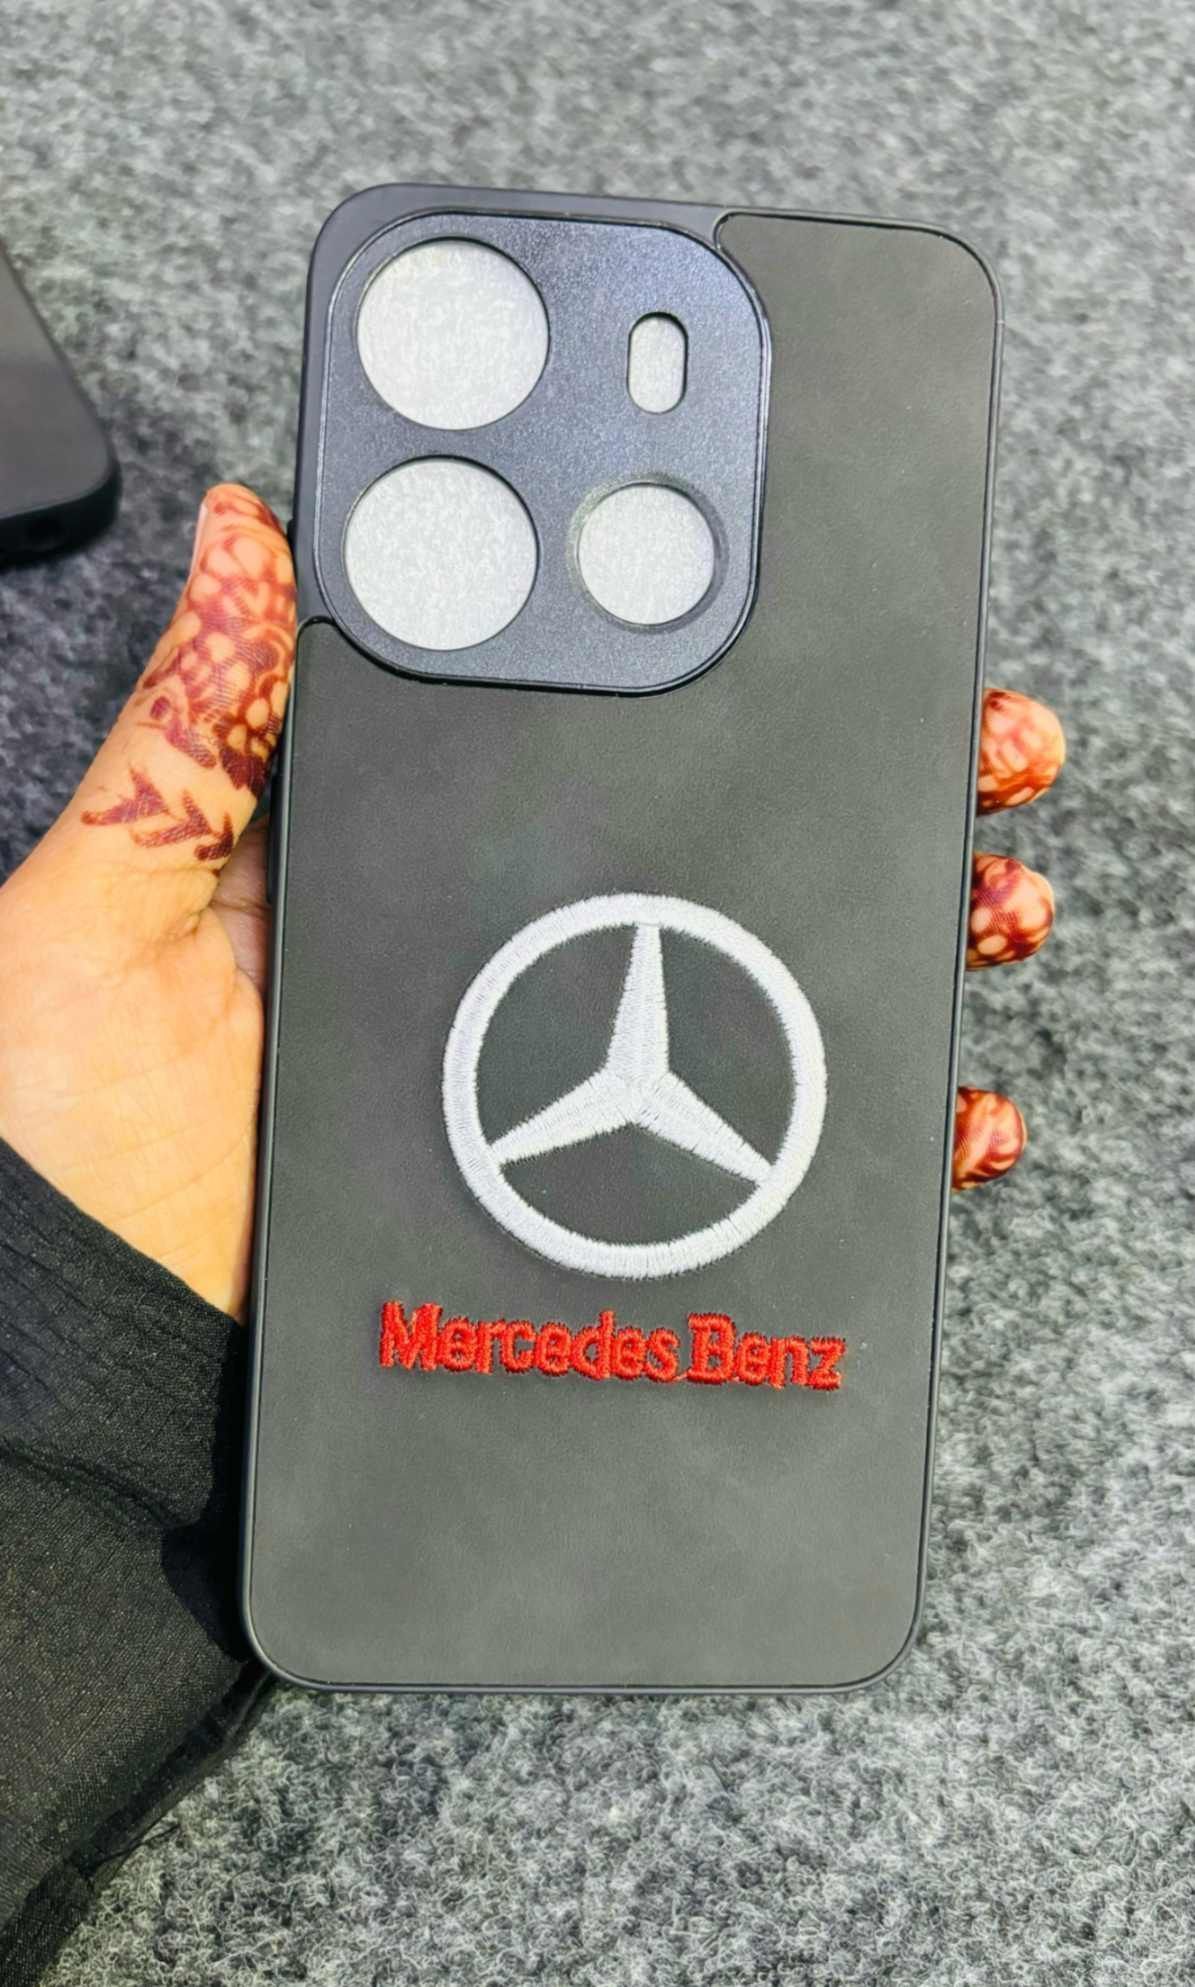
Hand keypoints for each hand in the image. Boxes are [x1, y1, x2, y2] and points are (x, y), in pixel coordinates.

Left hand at [0, 487, 1063, 1320]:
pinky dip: (869, 1140)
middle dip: (869, 792)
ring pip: (769, 995)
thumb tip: (243, 537)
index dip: (709, 668)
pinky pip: (761, 1169)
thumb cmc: (71, 1136)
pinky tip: (940, 1106)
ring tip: (984, 904)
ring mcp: (561, 1085)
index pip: (589, 736)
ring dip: (903, 939)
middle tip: (976, 750)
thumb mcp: (105, 904)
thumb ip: (192, 737)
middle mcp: (508, 961)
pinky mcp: (589, 1203)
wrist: (96, 1359)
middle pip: (720, 852)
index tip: (818, 605)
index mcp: (412, 862)